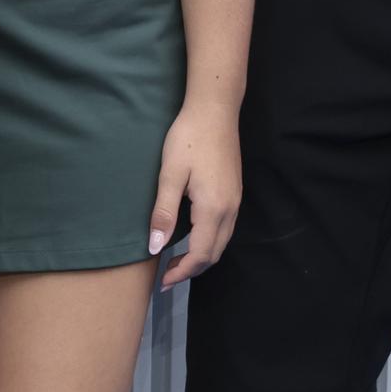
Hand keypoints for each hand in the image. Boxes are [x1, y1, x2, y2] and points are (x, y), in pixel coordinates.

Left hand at [150, 103, 241, 290]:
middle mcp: (230, 209)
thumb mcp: (170, 174)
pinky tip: (192, 237)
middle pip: (215, 253)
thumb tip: (156, 247)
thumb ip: (164, 213)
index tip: (163, 281)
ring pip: (222, 242)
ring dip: (202, 257)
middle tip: (167, 275)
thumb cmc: (188, 138)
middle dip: (192, 269)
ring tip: (177, 260)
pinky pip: (225, 228)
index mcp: (214, 208)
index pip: (201, 254)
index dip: (182, 271)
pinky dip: (209, 242)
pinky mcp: (234, 192)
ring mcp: (235, 201)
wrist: (214, 110)